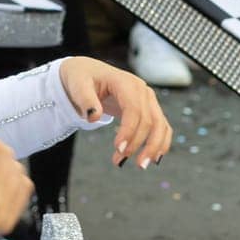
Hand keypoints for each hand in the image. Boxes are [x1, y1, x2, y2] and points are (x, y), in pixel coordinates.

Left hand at [59, 57, 173, 168]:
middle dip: (138, 144)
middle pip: (149, 120)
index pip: (134, 109)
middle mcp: (141, 90)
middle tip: (120, 161)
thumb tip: (94, 117)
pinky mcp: (148, 108)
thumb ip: (85, 100)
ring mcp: (148, 99)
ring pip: (160, 125)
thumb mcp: (77, 85)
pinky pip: (162, 126)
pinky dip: (161, 142)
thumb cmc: (81, 78)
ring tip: (140, 165)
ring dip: (153, 147)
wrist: (87, 74)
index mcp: (125, 82)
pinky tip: (153, 158)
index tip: (119, 149)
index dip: (129, 131)